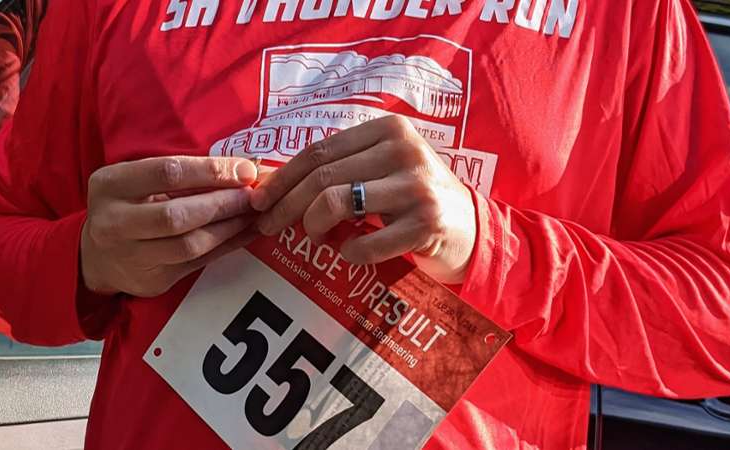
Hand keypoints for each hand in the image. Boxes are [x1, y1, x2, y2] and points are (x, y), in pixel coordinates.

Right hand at [81, 156, 258, 296]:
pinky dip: (228, 246)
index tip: (244, 170)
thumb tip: (240, 169)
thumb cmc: (127, 206)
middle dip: (223, 203)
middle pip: (177, 214)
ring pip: (190, 244)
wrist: (97, 256)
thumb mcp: (135, 179)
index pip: (167, 173)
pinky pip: (199, 262)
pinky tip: (246, 233)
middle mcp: (114, 222)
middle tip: (253, 195)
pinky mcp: (153, 279)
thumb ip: (178, 174)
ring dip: (229, 227)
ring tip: (253, 213)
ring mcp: (132, 255)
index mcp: (110, 185)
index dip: (211, 171)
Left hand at [250, 115, 475, 283]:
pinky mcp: (426, 224)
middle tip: (269, 225)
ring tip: (316, 237)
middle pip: (322, 176)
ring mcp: (417, 187)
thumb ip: (342, 166)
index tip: (259, 199)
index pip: (319, 150)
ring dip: (314, 227)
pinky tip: (351, 252)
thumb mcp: (384, 168)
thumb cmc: (414, 198)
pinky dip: (348, 252)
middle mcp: (404, 151)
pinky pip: (364, 243)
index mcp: (390, 129)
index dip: (282, 176)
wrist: (470, 230)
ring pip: (335, 203)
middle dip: (286, 204)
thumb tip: (273, 182)